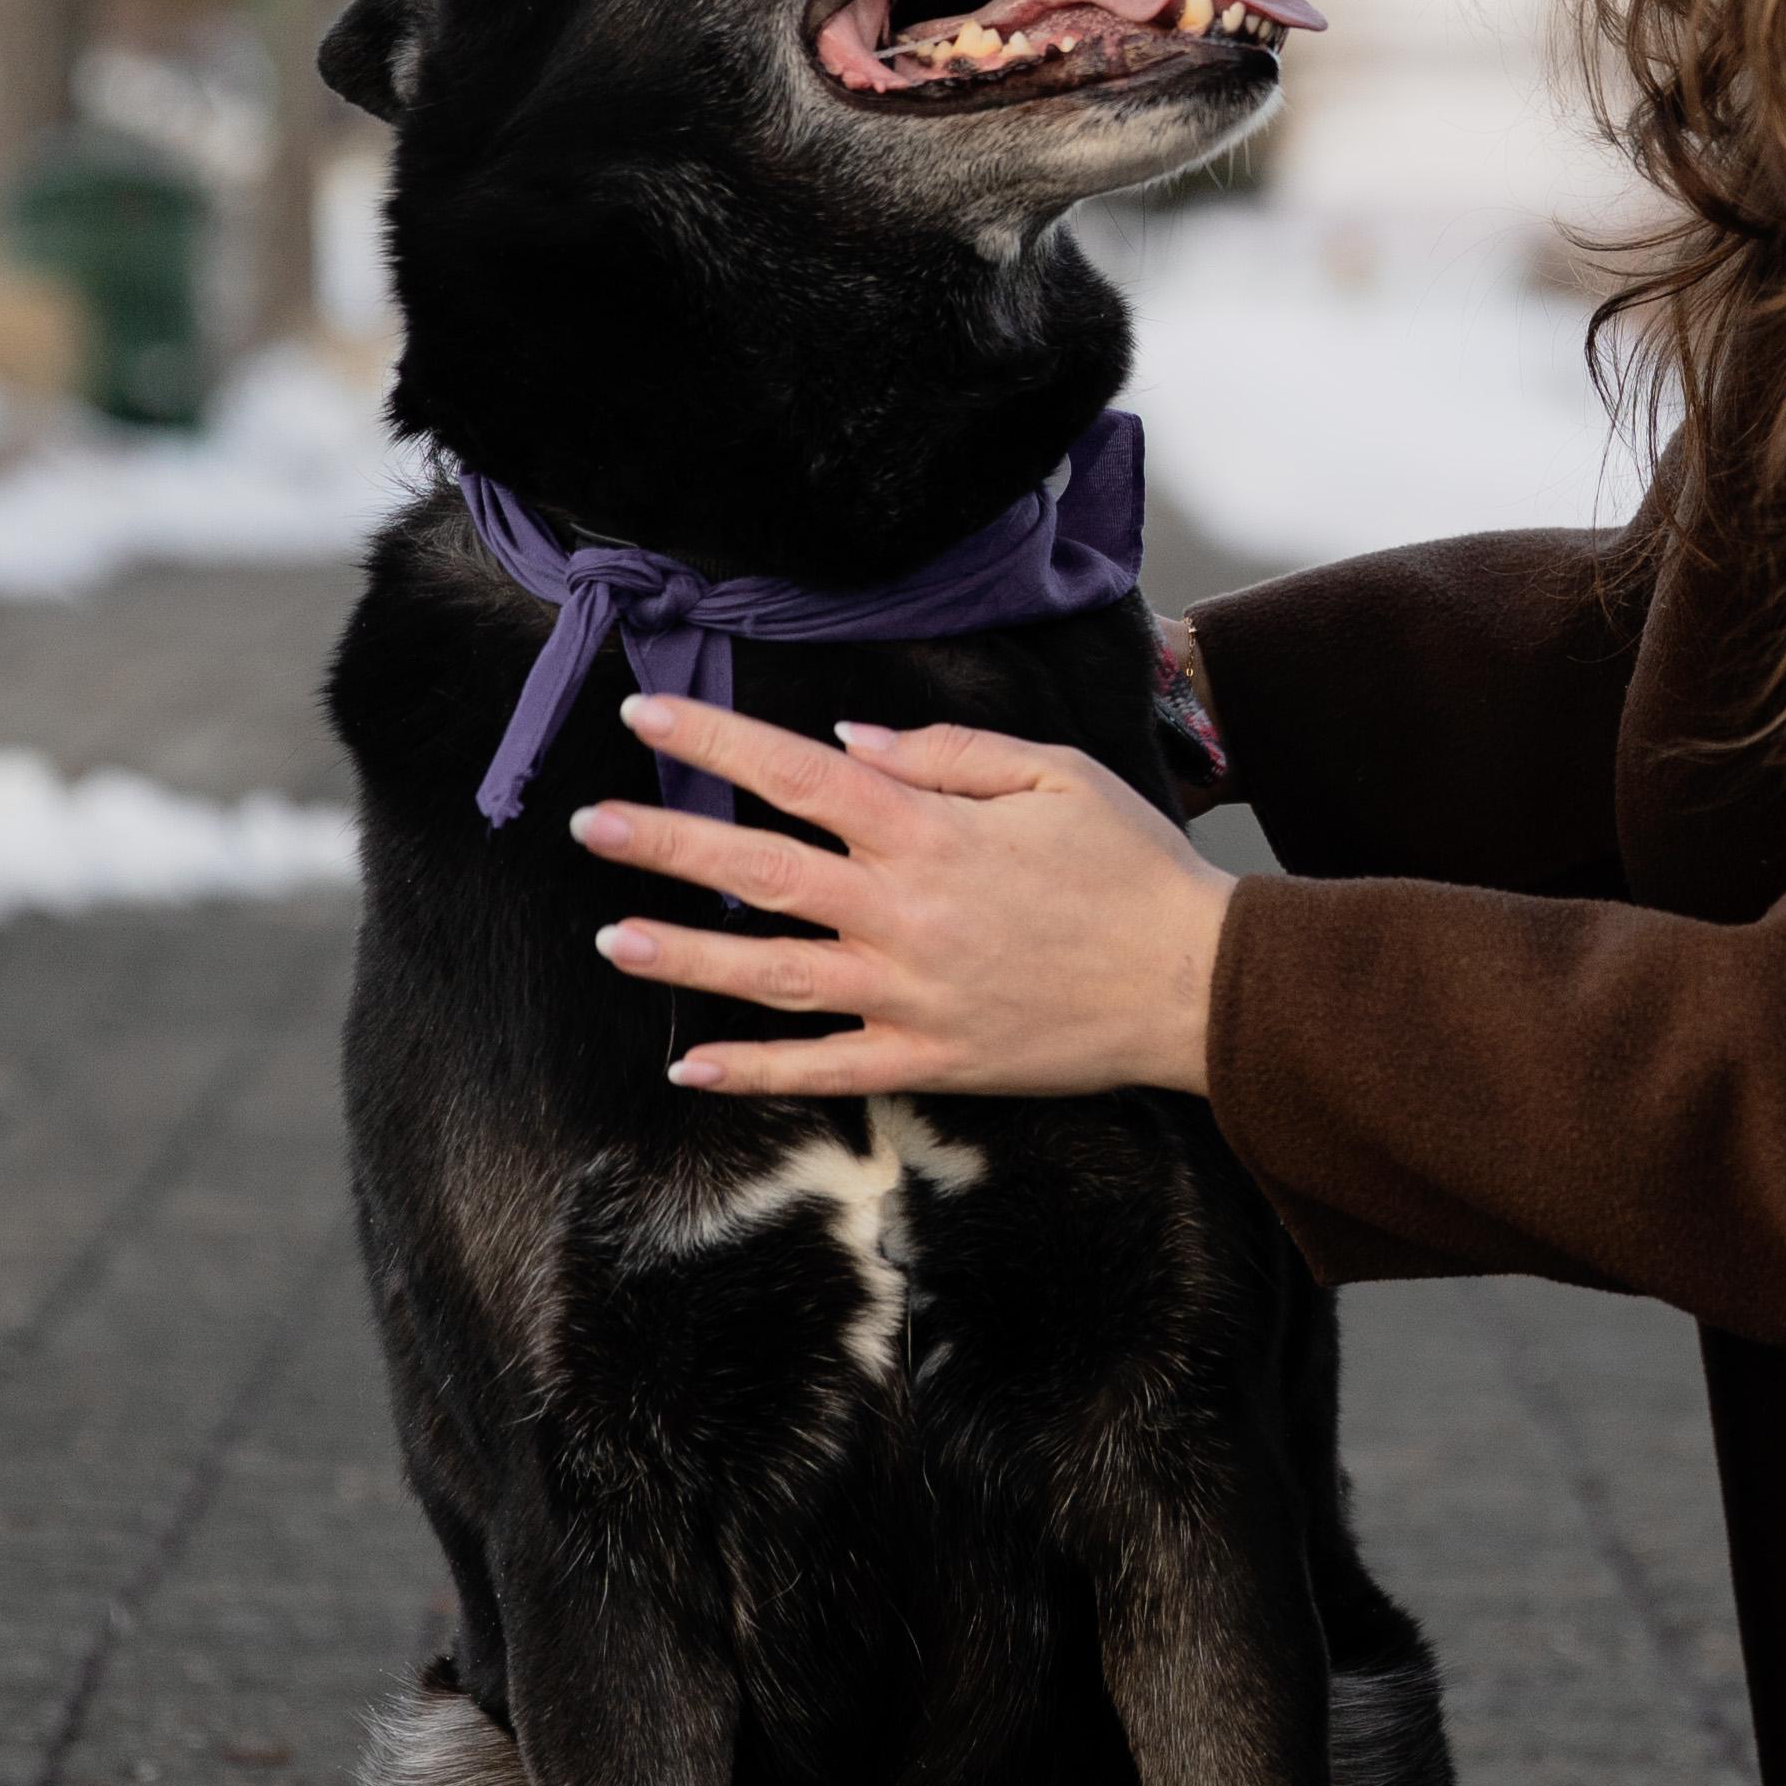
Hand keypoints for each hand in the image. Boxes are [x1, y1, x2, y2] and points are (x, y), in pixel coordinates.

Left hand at [570, 697, 1235, 1098]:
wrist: (1195, 983)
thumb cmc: (1133, 867)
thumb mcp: (1055, 774)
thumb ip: (947, 752)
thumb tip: (849, 742)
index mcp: (929, 829)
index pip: (796, 772)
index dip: (714, 740)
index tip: (646, 713)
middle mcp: (903, 909)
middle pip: (758, 870)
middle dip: (665, 844)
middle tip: (591, 824)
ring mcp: (909, 991)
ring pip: (771, 973)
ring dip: (684, 957)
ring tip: (611, 938)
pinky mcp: (929, 1058)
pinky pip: (824, 1068)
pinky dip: (756, 1071)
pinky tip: (693, 1068)